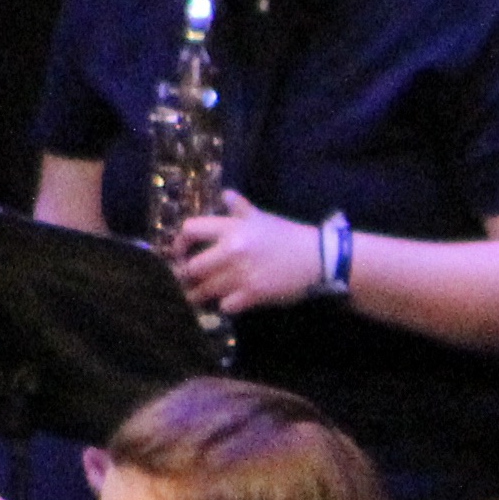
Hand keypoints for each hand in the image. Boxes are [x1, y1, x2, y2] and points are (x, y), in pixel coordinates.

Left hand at [164, 195, 328, 315]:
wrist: (319, 258)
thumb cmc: (289, 236)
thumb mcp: (263, 218)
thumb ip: (240, 208)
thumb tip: (225, 194)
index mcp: (232, 228)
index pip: (190, 230)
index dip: (179, 242)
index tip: (179, 252)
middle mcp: (232, 250)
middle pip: (191, 267)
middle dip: (186, 275)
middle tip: (187, 280)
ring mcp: (242, 274)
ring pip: (205, 289)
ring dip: (198, 294)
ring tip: (197, 296)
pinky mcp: (253, 294)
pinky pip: (225, 305)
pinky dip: (223, 305)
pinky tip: (226, 302)